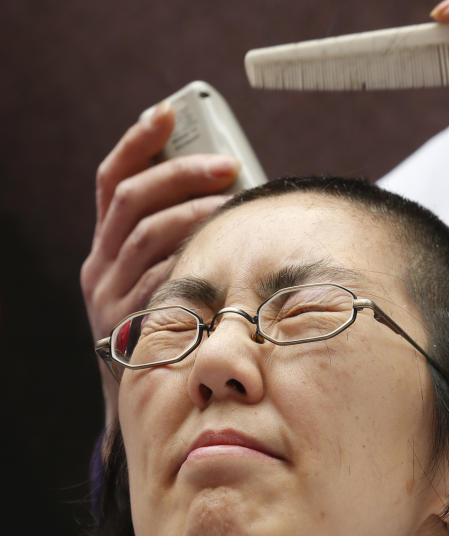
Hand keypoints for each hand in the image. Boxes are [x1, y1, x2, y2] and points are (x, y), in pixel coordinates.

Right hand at [81, 102, 239, 430]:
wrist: (137, 397)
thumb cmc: (167, 325)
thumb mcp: (158, 277)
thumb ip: (181, 239)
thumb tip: (236, 192)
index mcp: (106, 244)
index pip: (113, 180)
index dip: (139, 142)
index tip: (169, 112)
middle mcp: (99, 264)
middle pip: (134, 200)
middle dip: (182, 174)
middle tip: (228, 165)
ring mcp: (110, 296)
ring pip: (149, 236)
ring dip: (195, 213)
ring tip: (235, 204)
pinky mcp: (129, 325)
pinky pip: (160, 283)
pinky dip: (190, 260)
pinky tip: (221, 253)